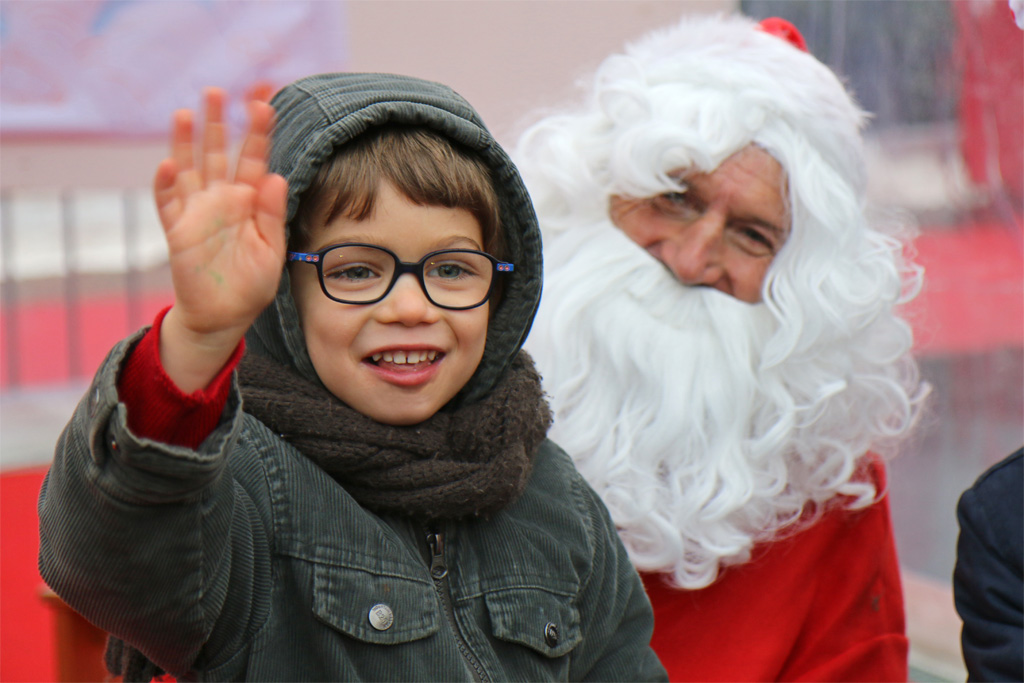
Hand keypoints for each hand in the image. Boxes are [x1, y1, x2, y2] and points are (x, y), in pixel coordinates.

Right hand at [156, 87, 287, 391]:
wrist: (222, 317)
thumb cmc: (250, 285)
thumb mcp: (272, 251)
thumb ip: (272, 215)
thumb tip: (276, 177)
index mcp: (249, 202)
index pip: (254, 158)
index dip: (258, 131)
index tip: (264, 102)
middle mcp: (222, 200)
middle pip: (217, 153)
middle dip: (218, 122)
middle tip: (218, 90)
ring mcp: (197, 213)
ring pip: (189, 169)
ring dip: (186, 142)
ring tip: (188, 112)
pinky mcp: (177, 231)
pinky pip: (167, 204)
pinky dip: (166, 185)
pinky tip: (169, 165)